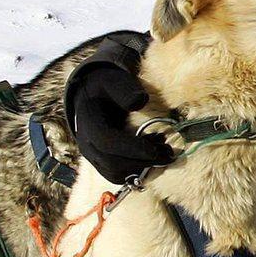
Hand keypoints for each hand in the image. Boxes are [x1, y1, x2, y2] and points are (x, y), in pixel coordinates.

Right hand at [63, 31, 173, 180]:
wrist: (92, 95)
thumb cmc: (107, 86)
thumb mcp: (115, 80)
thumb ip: (126, 89)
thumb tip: (140, 101)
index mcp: (88, 121)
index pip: (107, 142)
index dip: (133, 148)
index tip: (157, 147)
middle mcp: (86, 142)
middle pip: (112, 163)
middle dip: (143, 161)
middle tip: (169, 152)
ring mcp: (92, 155)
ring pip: (115, 173)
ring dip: (141, 168)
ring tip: (163, 153)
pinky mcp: (100, 162)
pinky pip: (116, 175)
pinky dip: (136, 172)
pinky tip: (152, 158)